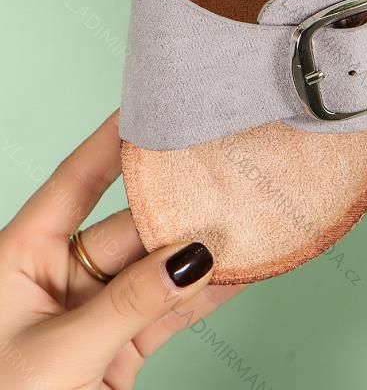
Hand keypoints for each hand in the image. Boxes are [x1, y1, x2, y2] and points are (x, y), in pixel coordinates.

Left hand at [0, 112, 242, 388]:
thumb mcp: (56, 355)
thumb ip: (129, 304)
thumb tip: (193, 256)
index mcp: (20, 258)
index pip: (75, 182)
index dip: (113, 142)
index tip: (153, 104)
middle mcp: (59, 277)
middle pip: (131, 225)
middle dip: (179, 203)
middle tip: (227, 171)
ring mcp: (93, 313)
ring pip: (157, 268)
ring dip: (203, 249)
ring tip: (250, 215)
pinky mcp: (118, 351)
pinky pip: (169, 313)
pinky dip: (207, 295)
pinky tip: (243, 270)